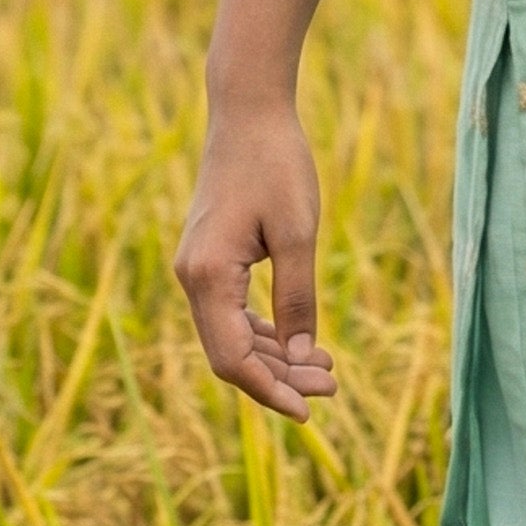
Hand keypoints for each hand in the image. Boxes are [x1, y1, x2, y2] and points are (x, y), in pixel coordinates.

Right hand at [174, 100, 338, 420]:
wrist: (248, 114)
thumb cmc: (277, 165)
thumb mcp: (298, 233)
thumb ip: (298, 298)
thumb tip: (304, 356)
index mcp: (207, 275)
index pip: (233, 358)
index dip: (270, 390)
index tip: (309, 411)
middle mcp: (192, 277)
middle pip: (230, 354)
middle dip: (280, 377)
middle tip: (333, 386)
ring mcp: (197, 269)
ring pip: (231, 336)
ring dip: (275, 357)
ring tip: (326, 369)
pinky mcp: (209, 259)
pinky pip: (231, 314)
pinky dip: (263, 333)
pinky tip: (298, 342)